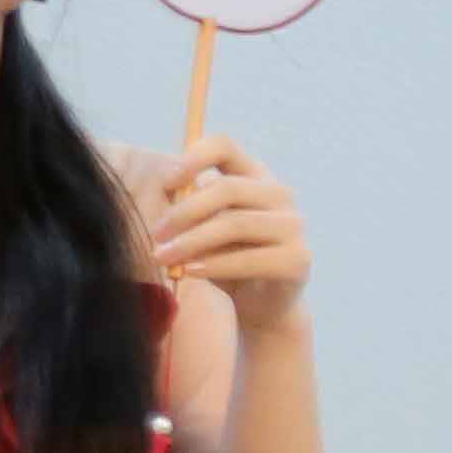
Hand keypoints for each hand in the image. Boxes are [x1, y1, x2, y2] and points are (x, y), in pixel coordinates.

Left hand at [138, 136, 309, 335]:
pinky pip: (249, 259)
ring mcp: (292, 226)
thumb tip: (165, 193)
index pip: (225, 147)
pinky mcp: (296, 260)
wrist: (261, 305)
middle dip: (184, 212)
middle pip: (227, 189)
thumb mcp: (201, 230)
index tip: (166, 183)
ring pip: (235, 224)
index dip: (193, 158)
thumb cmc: (225, 260)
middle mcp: (278, 195)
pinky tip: (190, 272)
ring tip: (163, 258)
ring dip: (192, 242)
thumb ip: (188, 211)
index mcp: (254, 176)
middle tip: (156, 235)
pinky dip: (215, 265)